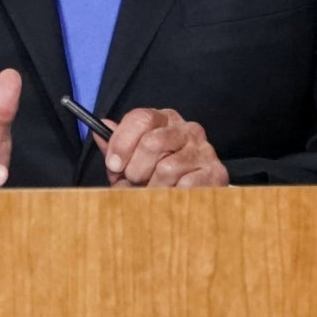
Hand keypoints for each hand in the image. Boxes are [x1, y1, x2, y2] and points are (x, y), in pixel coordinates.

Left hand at [102, 108, 227, 188]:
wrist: (191, 198)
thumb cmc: (156, 176)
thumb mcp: (131, 160)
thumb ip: (115, 146)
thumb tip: (100, 128)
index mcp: (164, 119)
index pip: (141, 118)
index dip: (122, 142)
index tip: (113, 164)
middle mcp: (187, 129)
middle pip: (152, 142)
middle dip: (136, 169)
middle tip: (134, 181)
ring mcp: (204, 149)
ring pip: (167, 168)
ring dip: (152, 188)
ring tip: (152, 192)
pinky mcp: (216, 172)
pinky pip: (185, 186)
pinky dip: (171, 197)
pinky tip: (171, 197)